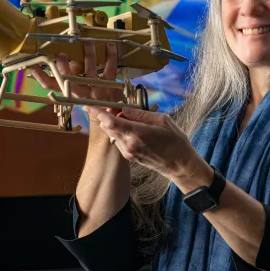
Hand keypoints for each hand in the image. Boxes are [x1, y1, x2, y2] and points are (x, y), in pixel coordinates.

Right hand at [29, 42, 122, 120]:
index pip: (50, 85)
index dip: (39, 75)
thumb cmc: (89, 101)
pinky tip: (110, 44)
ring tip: (87, 42)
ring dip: (89, 54)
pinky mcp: (111, 84)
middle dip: (62, 66)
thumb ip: (67, 80)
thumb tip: (58, 59)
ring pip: (90, 69)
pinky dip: (111, 55)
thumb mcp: (75, 93)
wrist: (110, 115)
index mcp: (69, 93)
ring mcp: (96, 89)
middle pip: (68, 79)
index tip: (32, 63)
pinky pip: (110, 68)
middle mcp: (81, 92)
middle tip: (60, 54)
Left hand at [84, 105, 199, 179]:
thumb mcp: (162, 120)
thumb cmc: (175, 141)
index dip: (98, 112)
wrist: (180, 165)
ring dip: (114, 124)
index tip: (89, 105)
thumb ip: (141, 114)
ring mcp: (128, 152)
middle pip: (108, 127)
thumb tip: (124, 109)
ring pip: (113, 134)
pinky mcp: (130, 157)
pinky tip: (132, 128)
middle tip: (115, 107)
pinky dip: (120, 132)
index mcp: (137, 133)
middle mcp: (129, 144)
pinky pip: (119, 141)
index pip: (110, 121)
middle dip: (107, 116)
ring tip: (128, 117)